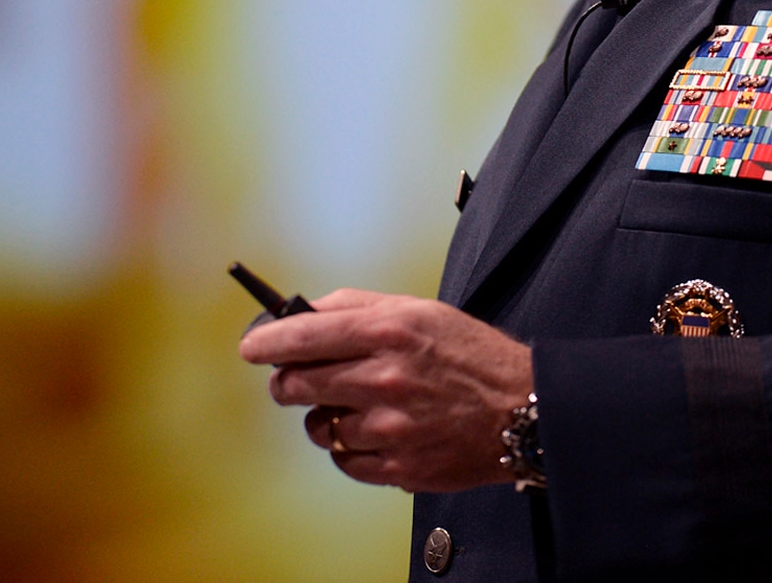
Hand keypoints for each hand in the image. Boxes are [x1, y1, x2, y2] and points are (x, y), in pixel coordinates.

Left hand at [237, 288, 533, 492]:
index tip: (250, 348)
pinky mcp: (399, 465)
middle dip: (287, 383)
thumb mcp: (419, 310)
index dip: (266, 343)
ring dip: (325, 417)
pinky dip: (350, 448)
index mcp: (388, 331)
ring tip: (353, 406)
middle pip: (298, 385)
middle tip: (293, 381)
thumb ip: (358, 307)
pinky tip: (374, 432)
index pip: (304, 336)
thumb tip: (304, 312)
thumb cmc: (468, 354)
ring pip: (320, 426)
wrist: (521, 408)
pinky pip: (345, 460)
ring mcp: (391, 426)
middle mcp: (385, 378)